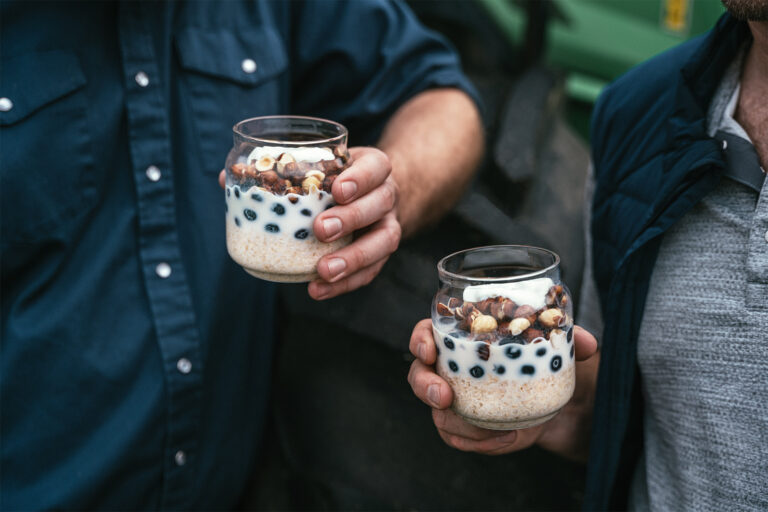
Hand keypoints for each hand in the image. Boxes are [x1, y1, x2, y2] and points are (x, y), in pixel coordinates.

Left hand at [218, 146, 400, 298]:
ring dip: (354, 257)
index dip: (360, 178)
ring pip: (384, 241)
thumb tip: (226, 179)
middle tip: (321, 229)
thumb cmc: (336, 178)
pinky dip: (346, 283)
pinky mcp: (381, 253)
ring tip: (324, 271)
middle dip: (352, 217)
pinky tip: (319, 289)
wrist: (371, 196)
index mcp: (372, 168)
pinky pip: (371, 271)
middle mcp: (386, 195)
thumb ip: (278, 171)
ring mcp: (388, 225)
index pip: (376, 167)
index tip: (337, 190)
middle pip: (381, 203)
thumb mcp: (318, 165)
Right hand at [407, 319, 598, 459]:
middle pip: (419, 374)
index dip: (420, 340)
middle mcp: (452, 368)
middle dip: (425, 385)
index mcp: (463, 337)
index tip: (428, 349)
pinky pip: (458, 439)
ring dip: (460, 424)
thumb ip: (572, 340)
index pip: (426, 332)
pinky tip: (505, 438)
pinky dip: (479, 442)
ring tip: (493, 428)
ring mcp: (456, 399)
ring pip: (438, 413)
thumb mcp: (561, 347)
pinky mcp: (466, 427)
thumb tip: (586, 343)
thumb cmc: (547, 362)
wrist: (558, 403)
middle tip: (445, 396)